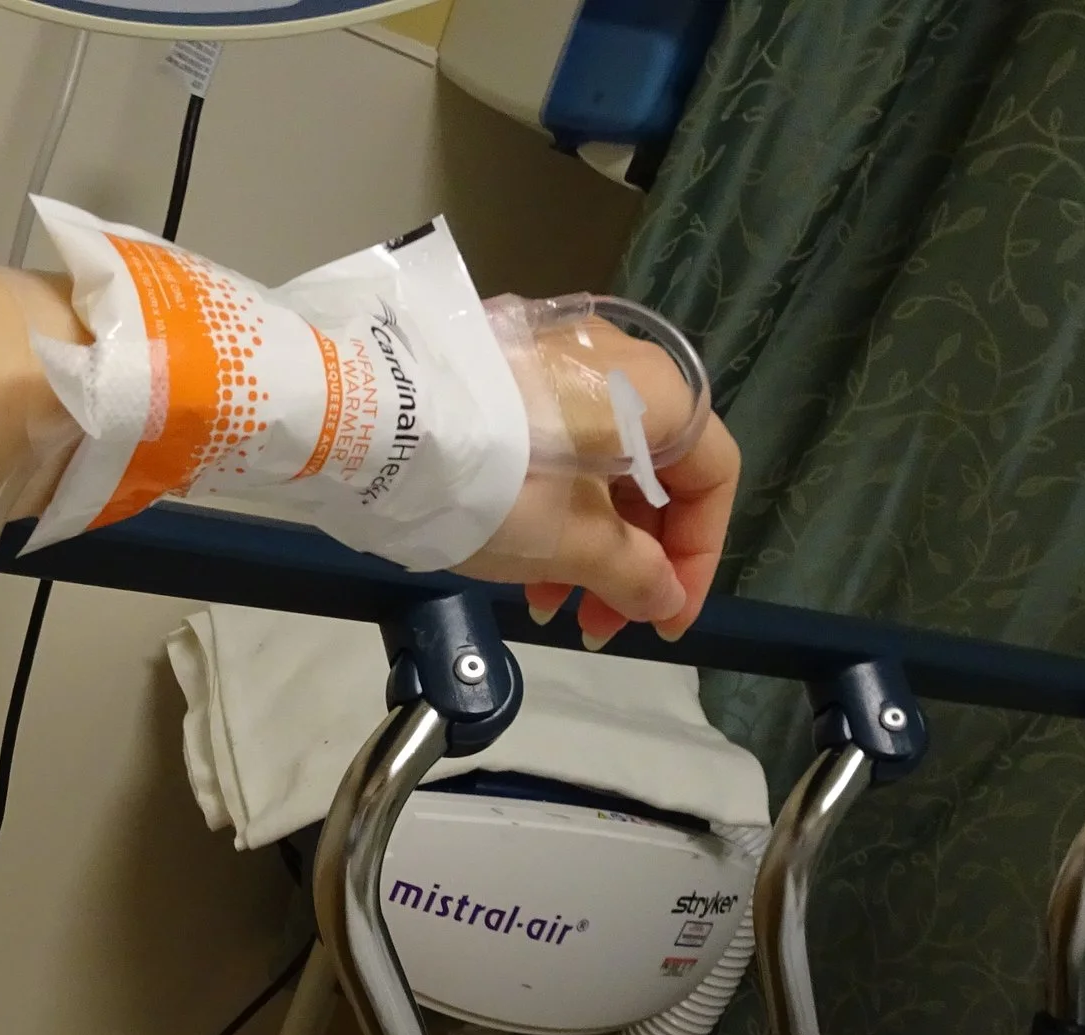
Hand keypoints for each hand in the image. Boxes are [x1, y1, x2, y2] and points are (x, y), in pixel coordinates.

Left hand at [454, 321, 739, 645]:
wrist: (372, 421)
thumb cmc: (494, 484)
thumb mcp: (570, 543)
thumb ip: (633, 575)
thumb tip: (666, 599)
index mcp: (657, 393)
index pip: (712, 479)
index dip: (697, 559)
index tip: (665, 619)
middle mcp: (617, 362)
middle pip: (653, 475)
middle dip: (630, 562)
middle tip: (595, 624)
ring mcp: (555, 360)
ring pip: (598, 466)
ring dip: (586, 545)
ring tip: (545, 604)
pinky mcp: (501, 374)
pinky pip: (552, 447)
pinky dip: (550, 506)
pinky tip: (517, 559)